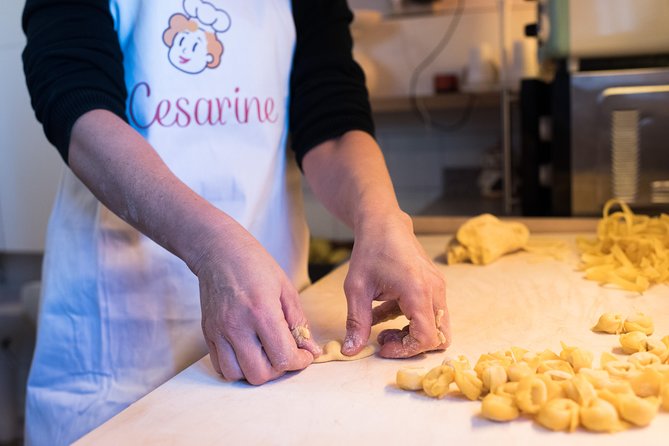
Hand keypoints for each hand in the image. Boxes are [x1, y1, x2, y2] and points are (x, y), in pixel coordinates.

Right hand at [193, 226, 320, 384]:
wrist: (220, 252)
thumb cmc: (256, 266)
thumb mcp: (286, 289)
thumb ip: (299, 323)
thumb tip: (311, 350)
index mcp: (262, 312)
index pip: (283, 357)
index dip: (300, 362)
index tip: (304, 355)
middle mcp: (237, 326)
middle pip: (260, 374)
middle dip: (279, 370)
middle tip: (285, 354)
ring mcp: (219, 332)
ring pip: (238, 375)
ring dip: (256, 371)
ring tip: (265, 354)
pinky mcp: (208, 334)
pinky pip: (221, 367)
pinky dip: (237, 368)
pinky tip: (248, 353)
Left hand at [342, 212, 450, 357]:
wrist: (383, 222)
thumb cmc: (370, 251)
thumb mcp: (356, 288)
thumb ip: (356, 322)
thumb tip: (351, 351)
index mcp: (418, 292)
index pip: (426, 338)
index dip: (405, 350)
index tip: (381, 347)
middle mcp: (435, 290)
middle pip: (439, 337)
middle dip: (412, 346)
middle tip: (385, 340)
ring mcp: (437, 287)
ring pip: (436, 327)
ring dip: (410, 334)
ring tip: (381, 329)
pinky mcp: (433, 285)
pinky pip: (429, 313)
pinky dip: (409, 321)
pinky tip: (381, 313)